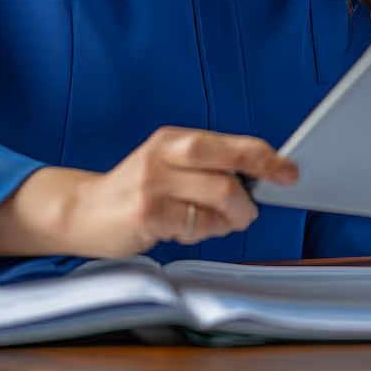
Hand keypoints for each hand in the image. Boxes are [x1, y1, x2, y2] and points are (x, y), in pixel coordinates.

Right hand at [0, 128, 297, 260]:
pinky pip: (195, 225)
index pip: (228, 143)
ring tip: (225, 223)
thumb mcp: (166, 166)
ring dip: (232, 217)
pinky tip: (194, 230)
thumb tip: (259, 176)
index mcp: (172, 139)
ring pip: (218, 197)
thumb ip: (205, 167)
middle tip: (255, 208)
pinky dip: (206, 231)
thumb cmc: (135, 191)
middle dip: (253, 189)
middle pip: (227, 167)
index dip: (263, 157)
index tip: (288, 171)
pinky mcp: (146, 215)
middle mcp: (162, 156)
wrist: (82, 211)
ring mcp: (153, 185)